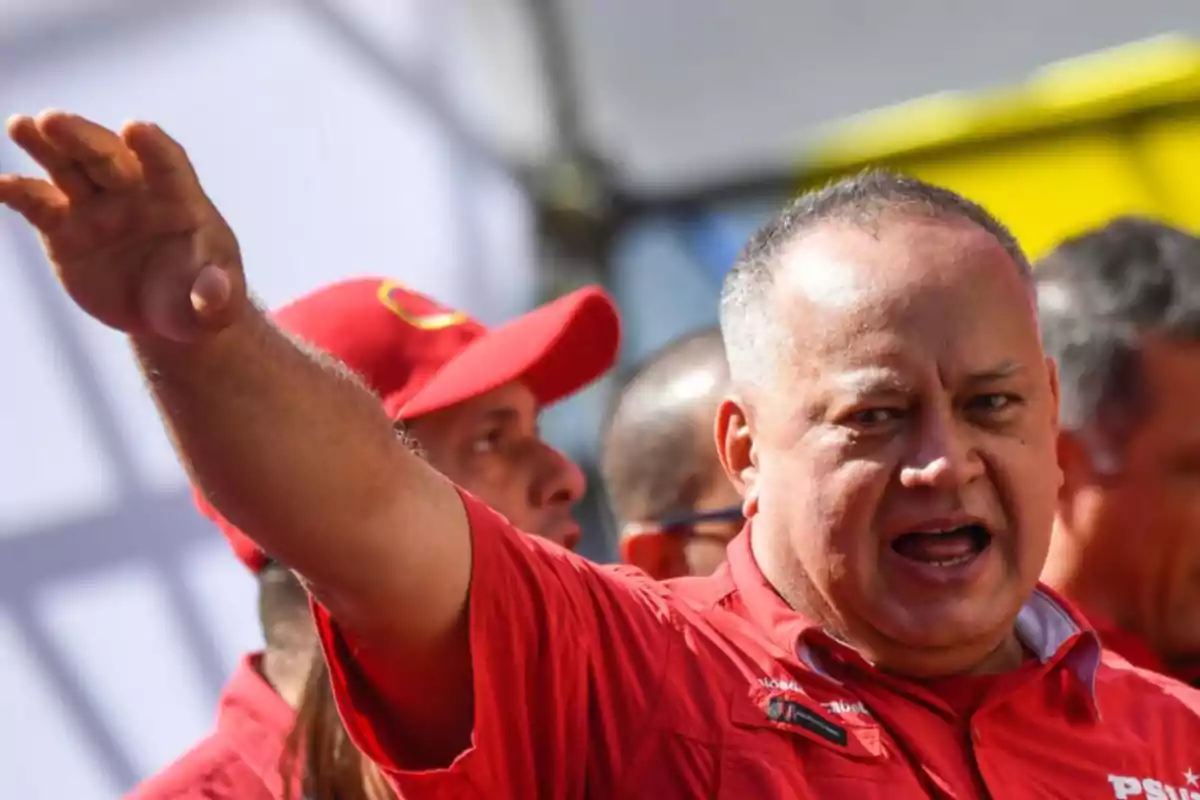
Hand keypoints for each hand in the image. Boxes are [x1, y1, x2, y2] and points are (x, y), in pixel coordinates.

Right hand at [0, 111, 244, 342]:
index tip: (137, 129)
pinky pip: (38, 205)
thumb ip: (217, 297)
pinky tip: (0, 186)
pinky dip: (18, 193)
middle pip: (108, 156)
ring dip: (45, 146)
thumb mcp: (217, 307)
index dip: (154, 147)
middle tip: (53, 120)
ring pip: (69, 167)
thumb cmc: (200, 302)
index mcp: (181, 201)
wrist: (167, 317)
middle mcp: (135, 193)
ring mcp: (97, 207)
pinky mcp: (65, 228)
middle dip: (83, 137)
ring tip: (22, 126)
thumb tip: (213, 293)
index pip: (168, 164)